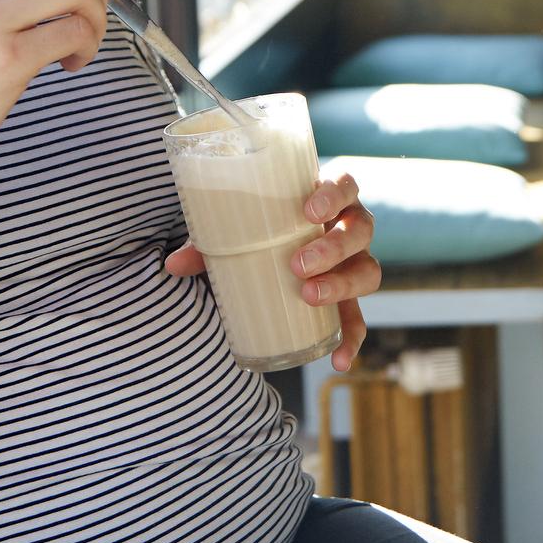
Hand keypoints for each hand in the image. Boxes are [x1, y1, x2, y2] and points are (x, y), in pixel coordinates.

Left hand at [164, 171, 379, 372]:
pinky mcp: (349, 300)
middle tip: (298, 264)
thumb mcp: (236, 230)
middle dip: (333, 247)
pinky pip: (359, 320)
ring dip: (342, 285)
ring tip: (309, 297)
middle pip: (360, 230)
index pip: (346, 183)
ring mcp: (353, 264)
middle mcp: (349, 227)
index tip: (309, 210)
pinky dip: (351, 340)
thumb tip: (173, 265)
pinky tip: (337, 360)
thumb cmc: (258, 230)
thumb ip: (208, 244)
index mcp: (327, 199)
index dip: (335, 193)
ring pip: (368, 271)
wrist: (270, 250)